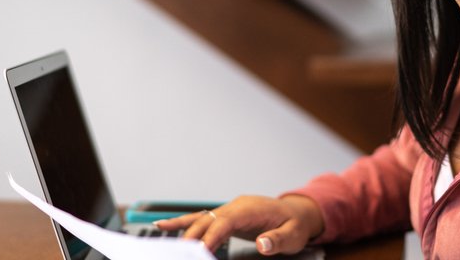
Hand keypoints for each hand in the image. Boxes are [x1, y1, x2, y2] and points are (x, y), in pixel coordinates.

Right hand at [154, 195, 324, 255]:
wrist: (298, 212)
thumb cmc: (295, 225)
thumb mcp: (294, 236)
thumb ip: (278, 240)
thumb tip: (263, 244)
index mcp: (249, 209)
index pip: (224, 222)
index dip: (210, 236)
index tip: (200, 251)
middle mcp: (235, 206)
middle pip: (207, 219)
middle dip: (191, 236)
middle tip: (178, 252)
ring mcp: (229, 209)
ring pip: (200, 218)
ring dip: (182, 228)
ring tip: (161, 235)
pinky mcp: (226, 216)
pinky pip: (202, 218)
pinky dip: (183, 222)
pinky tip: (164, 225)